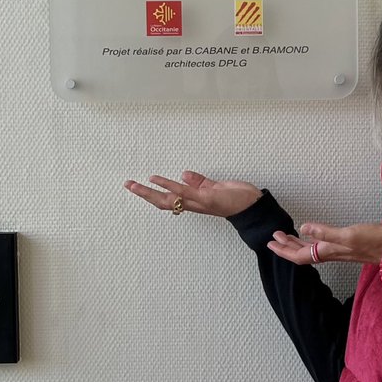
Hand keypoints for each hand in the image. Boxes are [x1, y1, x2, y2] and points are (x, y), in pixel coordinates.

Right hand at [123, 170, 261, 218]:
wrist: (254, 206)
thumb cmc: (237, 198)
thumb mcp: (216, 188)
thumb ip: (200, 182)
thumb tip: (184, 175)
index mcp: (194, 202)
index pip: (169, 199)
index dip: (152, 194)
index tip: (137, 186)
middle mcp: (194, 205)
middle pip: (163, 202)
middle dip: (144, 195)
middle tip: (127, 185)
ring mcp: (200, 202)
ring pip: (170, 199)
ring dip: (150, 191)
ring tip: (135, 183)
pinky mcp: (208, 198)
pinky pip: (185, 192)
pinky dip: (170, 186)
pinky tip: (157, 180)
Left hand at [266, 221, 381, 265]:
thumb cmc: (376, 240)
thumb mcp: (349, 234)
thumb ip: (326, 232)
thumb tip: (303, 228)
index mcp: (329, 251)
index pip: (300, 255)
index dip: (284, 250)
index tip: (271, 242)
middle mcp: (332, 252)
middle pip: (304, 254)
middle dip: (287, 246)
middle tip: (275, 236)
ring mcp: (340, 250)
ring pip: (313, 250)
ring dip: (299, 244)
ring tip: (288, 236)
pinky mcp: (349, 245)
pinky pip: (323, 246)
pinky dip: (314, 240)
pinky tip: (315, 234)